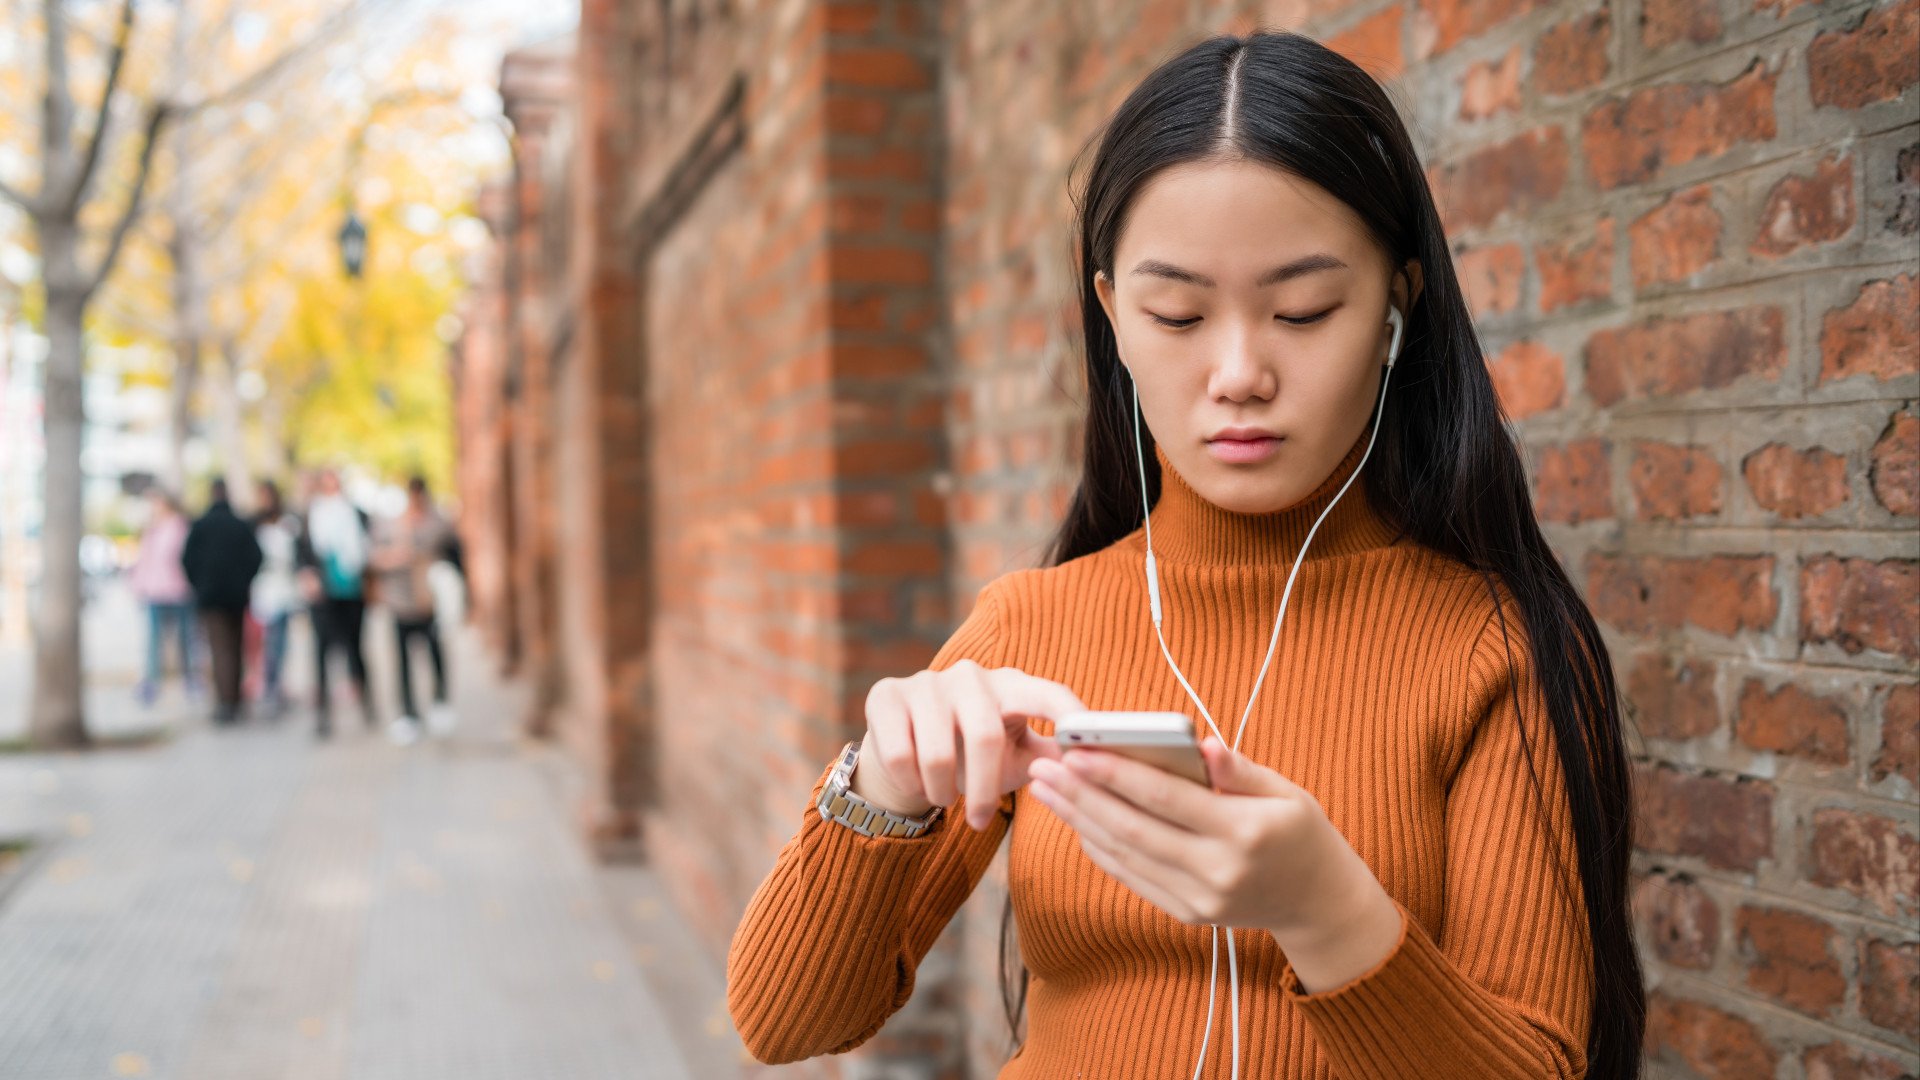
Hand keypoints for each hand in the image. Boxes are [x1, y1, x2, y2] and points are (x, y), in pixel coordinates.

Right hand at [859, 662, 1084, 830]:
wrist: (906, 750)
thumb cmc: (976, 755)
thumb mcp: (1018, 757)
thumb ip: (1054, 760)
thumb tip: (1099, 771)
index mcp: (1012, 685)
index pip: (1049, 693)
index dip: (1069, 716)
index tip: (1083, 750)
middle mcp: (971, 675)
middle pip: (984, 737)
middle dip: (984, 790)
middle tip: (980, 821)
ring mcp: (926, 682)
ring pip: (938, 753)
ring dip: (944, 792)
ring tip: (947, 799)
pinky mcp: (886, 696)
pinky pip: (901, 755)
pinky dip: (913, 785)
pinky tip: (918, 786)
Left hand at [1026, 735, 1386, 939]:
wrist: (1318, 903)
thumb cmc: (1300, 833)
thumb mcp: (1286, 792)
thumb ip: (1239, 769)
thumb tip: (1202, 744)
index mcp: (1244, 831)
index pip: (1167, 798)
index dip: (1117, 774)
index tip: (1078, 751)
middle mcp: (1218, 870)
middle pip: (1135, 828)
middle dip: (1082, 796)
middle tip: (1044, 767)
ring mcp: (1201, 898)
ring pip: (1126, 854)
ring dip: (1080, 820)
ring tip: (1047, 790)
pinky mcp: (1188, 914)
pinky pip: (1133, 877)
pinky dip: (1100, 848)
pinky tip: (1076, 821)